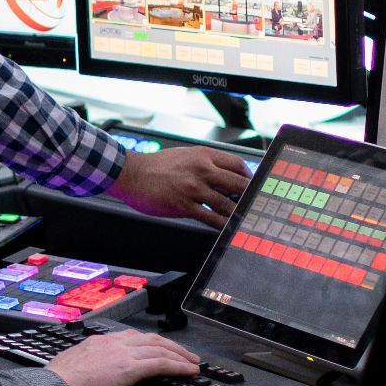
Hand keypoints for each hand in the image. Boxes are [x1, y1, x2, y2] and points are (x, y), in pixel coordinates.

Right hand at [45, 330, 199, 385]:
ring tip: (193, 364)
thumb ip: (90, 363)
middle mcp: (115, 343)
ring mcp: (123, 353)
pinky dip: (178, 367)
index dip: (152, 343)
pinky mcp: (130, 368)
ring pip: (160, 349)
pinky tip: (188, 372)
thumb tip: (94, 370)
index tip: (161, 349)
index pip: (134, 337)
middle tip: (187, 355)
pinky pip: (161, 364)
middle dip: (173, 347)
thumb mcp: (75, 364)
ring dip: (180, 356)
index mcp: (101, 341)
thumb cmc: (59, 381)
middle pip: (153, 339)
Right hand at [104, 146, 251, 228]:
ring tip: (244, 221)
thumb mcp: (185, 155)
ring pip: (227, 204)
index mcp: (203, 155)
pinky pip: (211, 218)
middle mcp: (202, 170)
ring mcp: (194, 188)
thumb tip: (224, 177)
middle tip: (254, 206)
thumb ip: (205, 163)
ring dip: (237, 214)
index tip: (252, 186)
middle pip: (238, 184)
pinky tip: (227, 229)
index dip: (249, 178)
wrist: (131, 174)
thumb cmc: (156, 166)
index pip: (237, 165)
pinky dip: (222, 225)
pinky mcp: (184, 206)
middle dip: (249, 197)